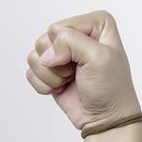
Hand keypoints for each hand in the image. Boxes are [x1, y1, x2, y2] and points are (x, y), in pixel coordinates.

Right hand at [26, 10, 141, 132]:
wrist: (104, 117)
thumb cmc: (110, 88)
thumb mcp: (99, 57)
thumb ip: (70, 42)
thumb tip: (46, 56)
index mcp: (95, 24)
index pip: (59, 28)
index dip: (66, 49)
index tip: (84, 63)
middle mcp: (77, 34)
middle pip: (44, 41)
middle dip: (57, 63)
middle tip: (76, 72)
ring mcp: (62, 52)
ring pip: (35, 56)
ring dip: (50, 75)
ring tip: (70, 80)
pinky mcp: (50, 69)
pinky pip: (31, 72)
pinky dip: (44, 85)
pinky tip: (62, 88)